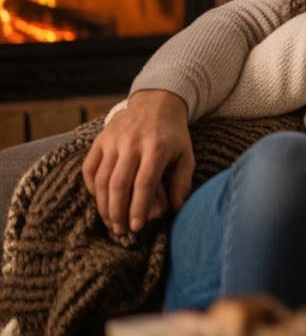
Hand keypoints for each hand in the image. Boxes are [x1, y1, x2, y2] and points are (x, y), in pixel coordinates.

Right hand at [81, 89, 193, 235]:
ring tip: (110, 223)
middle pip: (119, 184)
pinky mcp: (99, 140)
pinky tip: (100, 201)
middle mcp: (131, 143)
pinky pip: (89, 169)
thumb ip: (181, 182)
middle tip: (120, 231)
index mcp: (156, 147)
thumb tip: (177, 209)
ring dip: (104, 205)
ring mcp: (112, 140)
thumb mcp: (186, 155)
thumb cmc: (173, 136)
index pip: (144, 184)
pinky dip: (93, 188)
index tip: (137, 227)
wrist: (156, 105)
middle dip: (118, 212)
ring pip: (102, 179)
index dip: (138, 208)